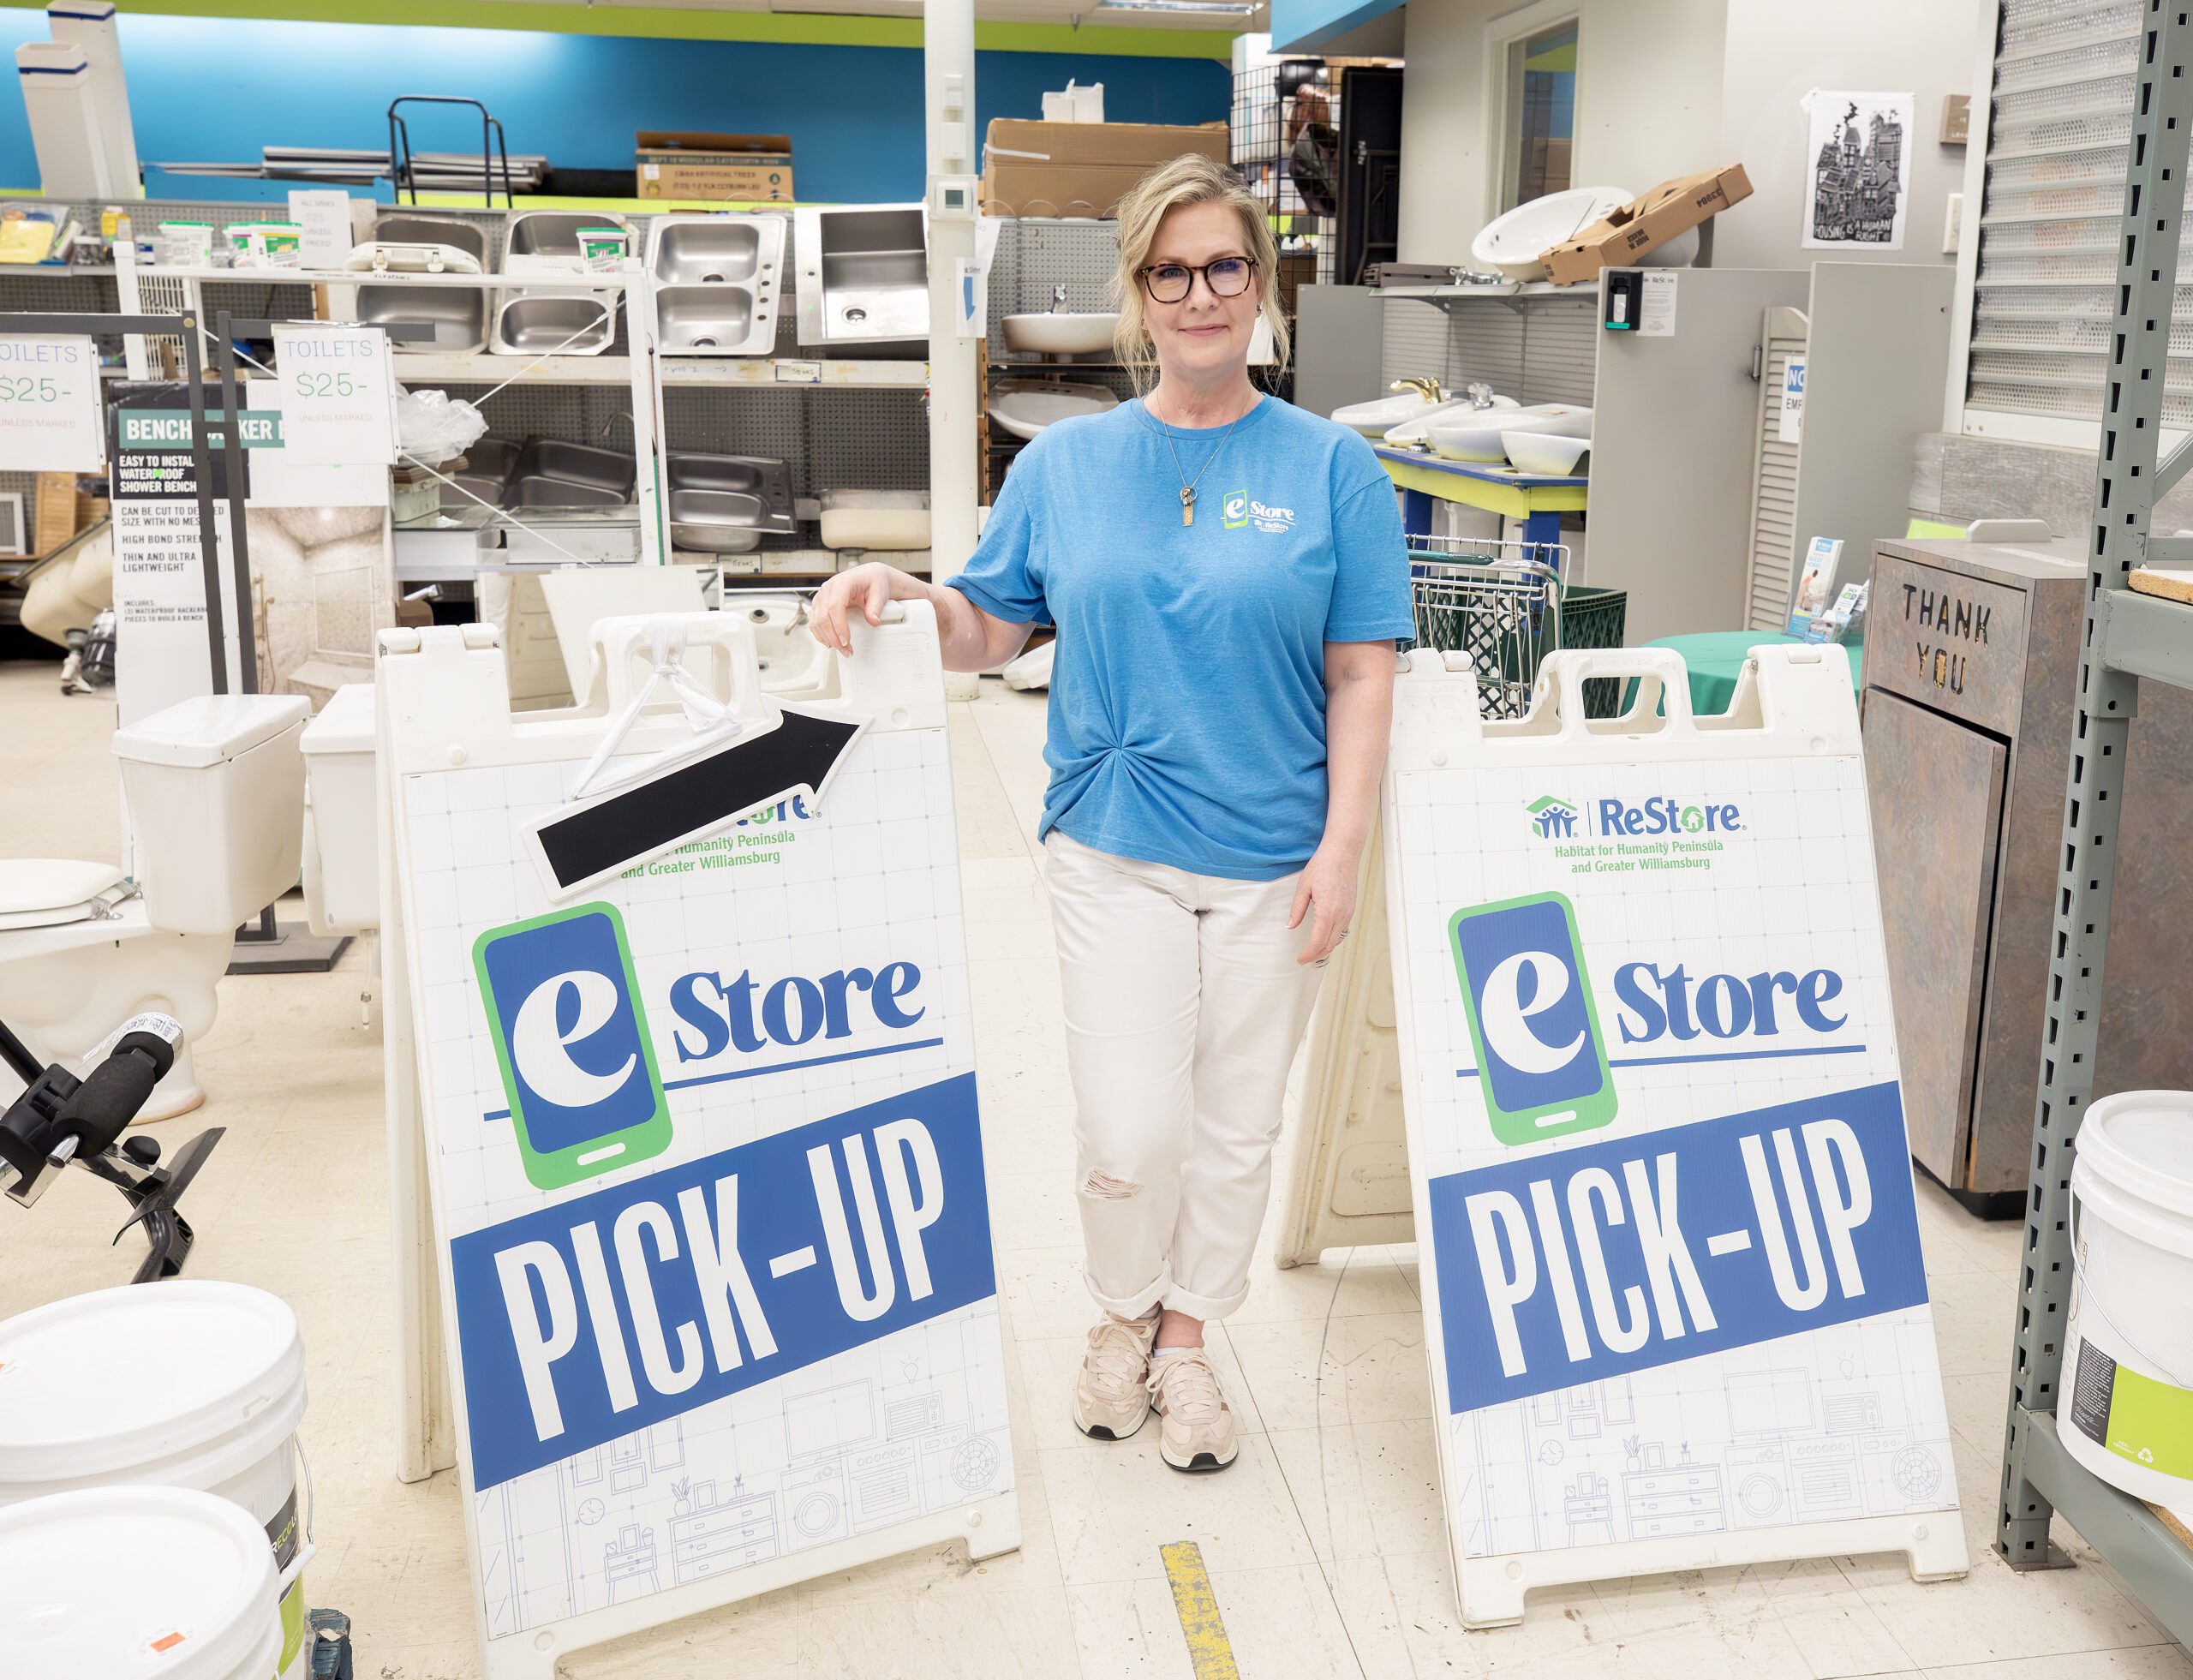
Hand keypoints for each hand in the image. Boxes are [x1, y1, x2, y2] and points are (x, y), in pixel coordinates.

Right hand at [808, 562, 913, 655]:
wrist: (869, 576)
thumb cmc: (873, 581)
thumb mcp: (880, 592)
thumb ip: (876, 606)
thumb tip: (873, 621)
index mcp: (842, 583)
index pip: (834, 607)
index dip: (838, 627)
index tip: (846, 641)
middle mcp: (828, 589)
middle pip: (823, 617)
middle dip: (834, 638)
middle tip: (846, 650)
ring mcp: (821, 596)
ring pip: (816, 622)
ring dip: (827, 639)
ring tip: (842, 649)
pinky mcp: (820, 604)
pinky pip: (814, 622)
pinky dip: (821, 634)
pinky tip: (831, 642)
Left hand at [1287, 843, 1359, 965]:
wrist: (1343, 852)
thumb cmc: (1324, 865)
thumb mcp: (1303, 888)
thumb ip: (1297, 909)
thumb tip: (1290, 925)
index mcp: (1327, 912)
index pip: (1317, 943)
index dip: (1308, 954)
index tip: (1300, 959)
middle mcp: (1340, 915)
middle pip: (1329, 945)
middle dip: (1316, 955)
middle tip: (1304, 959)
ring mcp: (1348, 912)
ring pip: (1338, 939)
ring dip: (1326, 948)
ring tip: (1313, 951)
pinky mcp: (1351, 908)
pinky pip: (1343, 929)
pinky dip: (1333, 938)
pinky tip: (1325, 936)